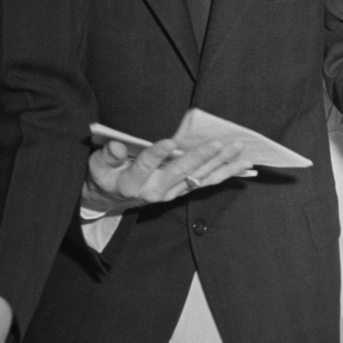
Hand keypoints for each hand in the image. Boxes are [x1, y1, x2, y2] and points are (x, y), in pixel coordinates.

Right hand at [81, 111, 256, 214]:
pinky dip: (227, 172)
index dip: (156, 155)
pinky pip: (208, 181)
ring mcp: (172, 192)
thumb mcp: (98, 166)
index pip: (144, 166)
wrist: (111, 200)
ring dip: (222, 163)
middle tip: (219, 142)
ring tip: (240, 148)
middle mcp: (155, 190)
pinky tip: (244, 164)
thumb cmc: (105, 176)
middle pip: (180, 172)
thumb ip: (108, 155)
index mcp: (131, 183)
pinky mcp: (183, 191)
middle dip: (201, 156)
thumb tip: (117, 146)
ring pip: (200, 177)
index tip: (169, 142)